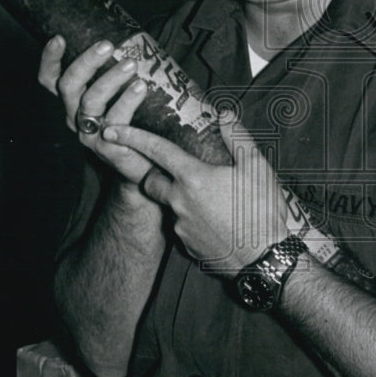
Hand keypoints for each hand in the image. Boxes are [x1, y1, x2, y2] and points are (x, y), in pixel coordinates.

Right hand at [37, 35, 152, 185]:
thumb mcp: (114, 98)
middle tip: (107, 45)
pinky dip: (127, 102)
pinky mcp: (108, 147)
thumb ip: (113, 74)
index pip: (50, 80)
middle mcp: (74, 116)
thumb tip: (130, 41)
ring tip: (131, 64)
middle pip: (68, 85)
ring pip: (91, 101)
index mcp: (72, 102)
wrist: (142, 166)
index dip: (49, 60)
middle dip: (86, 61)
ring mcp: (89, 133)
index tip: (58, 38)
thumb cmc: (129, 124)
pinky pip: (115, 121)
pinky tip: (140, 87)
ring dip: (110, 79)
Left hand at [106, 117, 289, 274]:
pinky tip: (215, 218)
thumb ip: (237, 137)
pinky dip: (192, 218)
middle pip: (150, 181)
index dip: (131, 136)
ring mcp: (181, 226)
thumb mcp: (257, 168)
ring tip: (209, 196)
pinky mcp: (187, 246)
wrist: (264, 261)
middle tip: (173, 168)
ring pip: (168, 204)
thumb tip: (224, 115)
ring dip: (179, 196)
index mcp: (193, 177)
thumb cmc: (262, 212)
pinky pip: (182, 225)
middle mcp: (179, 201)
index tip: (111, 129)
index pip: (155, 150)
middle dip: (153, 172)